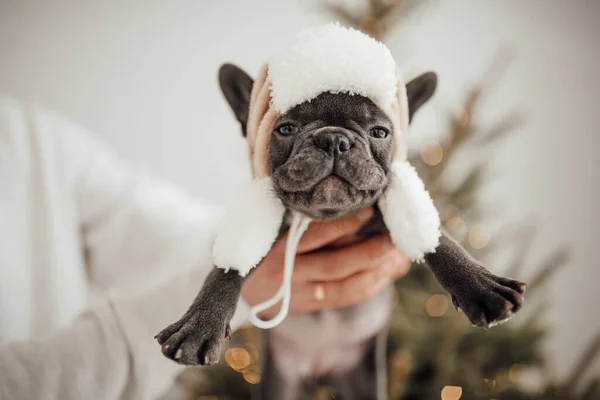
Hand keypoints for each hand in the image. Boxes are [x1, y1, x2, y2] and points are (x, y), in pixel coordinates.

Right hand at [241, 208, 410, 315]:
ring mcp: (296, 294)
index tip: (369, 211)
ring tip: (397, 257)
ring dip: (376, 272)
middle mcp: (285, 273)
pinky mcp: (306, 306)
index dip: (344, 225)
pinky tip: (386, 273)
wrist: (234, 278)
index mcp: (274, 246)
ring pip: (344, 287)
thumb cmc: (260, 239)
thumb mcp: (269, 221)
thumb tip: (347, 202)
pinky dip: (369, 286)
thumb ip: (297, 214)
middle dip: (370, 252)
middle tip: (393, 237)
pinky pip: (343, 298)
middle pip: (335, 265)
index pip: (314, 236)